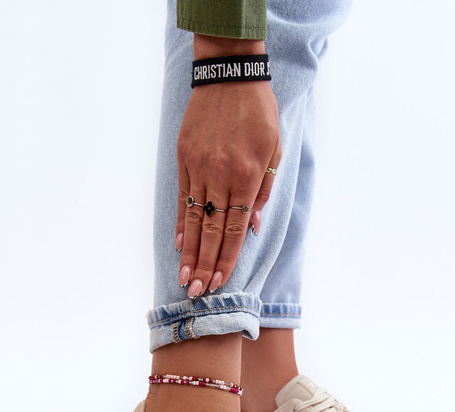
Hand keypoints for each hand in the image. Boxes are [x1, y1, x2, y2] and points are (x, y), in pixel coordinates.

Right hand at [176, 37, 280, 297]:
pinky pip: (182, 198)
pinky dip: (181, 223)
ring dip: (189, 253)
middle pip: (212, 232)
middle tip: (197, 293)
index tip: (220, 282)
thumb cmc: (259, 113)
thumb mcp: (274, 151)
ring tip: (184, 278)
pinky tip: (178, 245)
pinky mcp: (185, 160)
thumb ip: (264, 192)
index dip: (228, 259)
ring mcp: (200, 169)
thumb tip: (252, 228)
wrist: (230, 74)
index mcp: (248, 178)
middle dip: (205, 265)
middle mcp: (222, 177)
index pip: (236, 230)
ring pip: (194, 220)